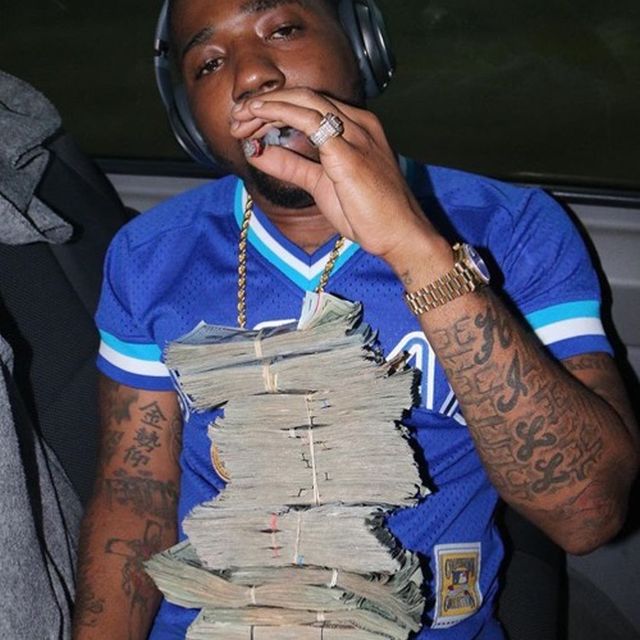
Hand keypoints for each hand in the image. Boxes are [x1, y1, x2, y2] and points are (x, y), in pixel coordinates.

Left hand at [230, 88, 440, 260]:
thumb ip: (291, 165)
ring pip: (305, 102)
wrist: (400, 235)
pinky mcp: (349, 151)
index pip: (308, 106)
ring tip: (240, 116)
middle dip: (265, 103)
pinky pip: (310, 121)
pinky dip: (280, 114)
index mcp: (356, 127)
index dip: (274, 109)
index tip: (246, 123)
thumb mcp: (320, 185)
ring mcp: (357, 134)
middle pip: (304, 97)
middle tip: (235, 118)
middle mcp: (359, 123)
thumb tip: (258, 152)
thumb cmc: (369, 214)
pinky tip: (259, 115)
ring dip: (267, 106)